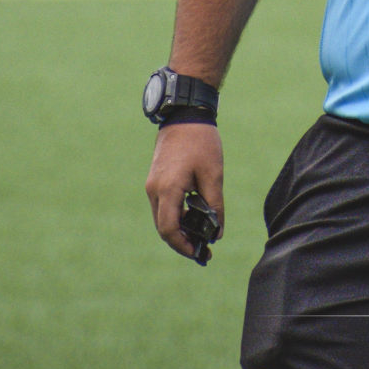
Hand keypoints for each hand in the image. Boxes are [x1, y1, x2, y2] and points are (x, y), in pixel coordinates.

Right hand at [146, 121, 225, 261]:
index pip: (169, 229)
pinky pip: (162, 207)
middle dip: (182, 241)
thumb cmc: (201, 142)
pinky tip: (192, 218)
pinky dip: (175, 217)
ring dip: (178, 230)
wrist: (184, 115)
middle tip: (203, 249)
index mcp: (168, 189)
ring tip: (200, 235)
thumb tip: (217, 232)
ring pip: (162, 218)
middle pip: (163, 228)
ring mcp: (152, 185)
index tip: (200, 252)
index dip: (183, 246)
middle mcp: (154, 190)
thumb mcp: (213, 175)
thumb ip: (215, 205)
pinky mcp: (155, 181)